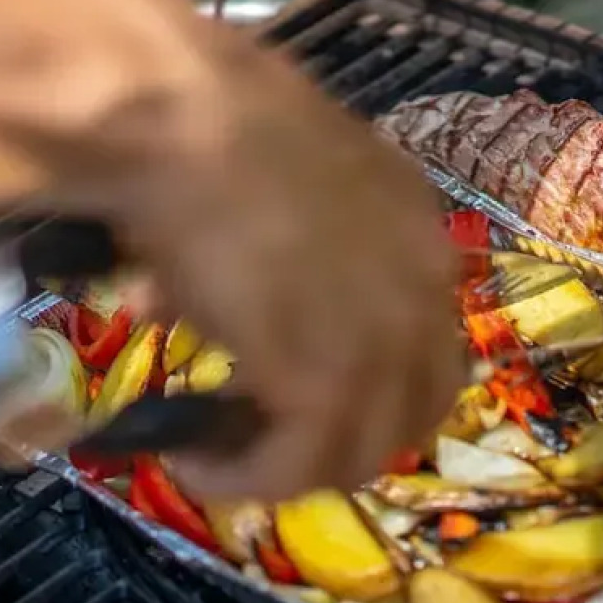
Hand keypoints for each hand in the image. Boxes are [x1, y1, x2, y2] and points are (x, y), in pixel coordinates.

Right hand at [42, 0, 465, 501]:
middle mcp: (423, 285)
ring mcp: (385, 336)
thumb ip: (254, 249)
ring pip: (361, 448)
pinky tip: (194, 465)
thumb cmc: (206, 126)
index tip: (302, 393)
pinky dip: (246, 481)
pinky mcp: (329, 380)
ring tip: (218, 460)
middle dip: (345, 438)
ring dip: (288, 469)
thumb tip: (176, 298)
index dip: (373, 381)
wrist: (182, 121)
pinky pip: (300, 466)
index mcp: (415, 226)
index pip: (426, 337)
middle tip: (268, 441)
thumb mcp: (256, 184)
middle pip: (414, 406)